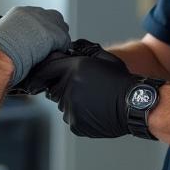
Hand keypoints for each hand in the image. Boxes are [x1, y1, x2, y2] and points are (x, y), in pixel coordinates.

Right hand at [0, 6, 69, 86]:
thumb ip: (9, 32)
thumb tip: (11, 41)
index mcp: (19, 13)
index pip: (37, 16)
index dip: (40, 28)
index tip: (39, 38)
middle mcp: (33, 13)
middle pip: (52, 17)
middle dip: (51, 30)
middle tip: (48, 45)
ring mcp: (45, 22)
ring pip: (60, 27)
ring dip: (57, 39)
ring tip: (51, 51)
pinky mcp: (53, 33)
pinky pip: (64, 40)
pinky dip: (61, 48)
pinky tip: (54, 55)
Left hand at [21, 40, 139, 137]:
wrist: (135, 105)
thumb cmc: (121, 80)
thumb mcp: (105, 58)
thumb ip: (85, 50)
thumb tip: (72, 46)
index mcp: (73, 69)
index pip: (46, 70)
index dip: (40, 74)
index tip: (34, 80)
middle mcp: (68, 88)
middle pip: (53, 89)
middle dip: (62, 88)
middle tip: (82, 88)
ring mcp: (71, 108)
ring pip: (63, 104)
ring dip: (72, 102)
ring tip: (93, 100)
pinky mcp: (76, 123)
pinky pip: (72, 117)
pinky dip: (80, 115)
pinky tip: (95, 111)